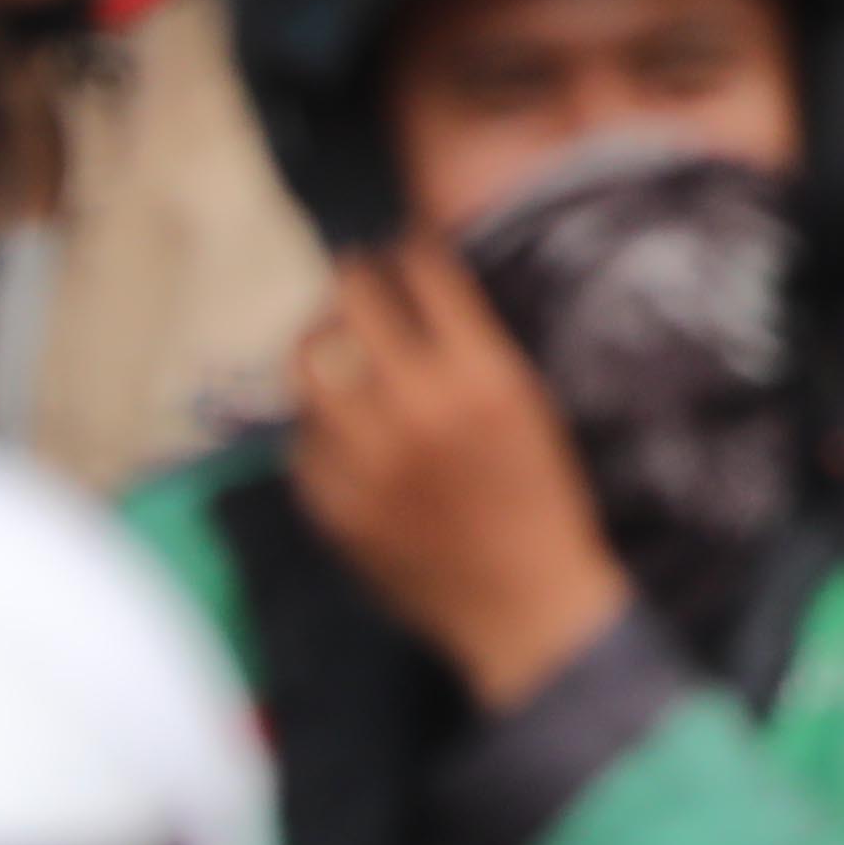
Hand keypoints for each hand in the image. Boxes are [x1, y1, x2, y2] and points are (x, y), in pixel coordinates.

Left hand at [287, 244, 634, 710]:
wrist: (520, 599)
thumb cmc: (541, 498)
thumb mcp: (527, 405)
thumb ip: (473, 350)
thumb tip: (418, 294)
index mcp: (480, 375)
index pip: (425, 276)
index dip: (408, 249)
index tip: (402, 246)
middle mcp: (415, 405)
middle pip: (355, 304)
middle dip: (354, 277)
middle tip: (354, 272)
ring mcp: (364, 455)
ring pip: (309, 365)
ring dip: (316, 338)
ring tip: (323, 336)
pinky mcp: (330, 501)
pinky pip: (302, 440)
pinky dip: (316, 423)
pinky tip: (333, 422)